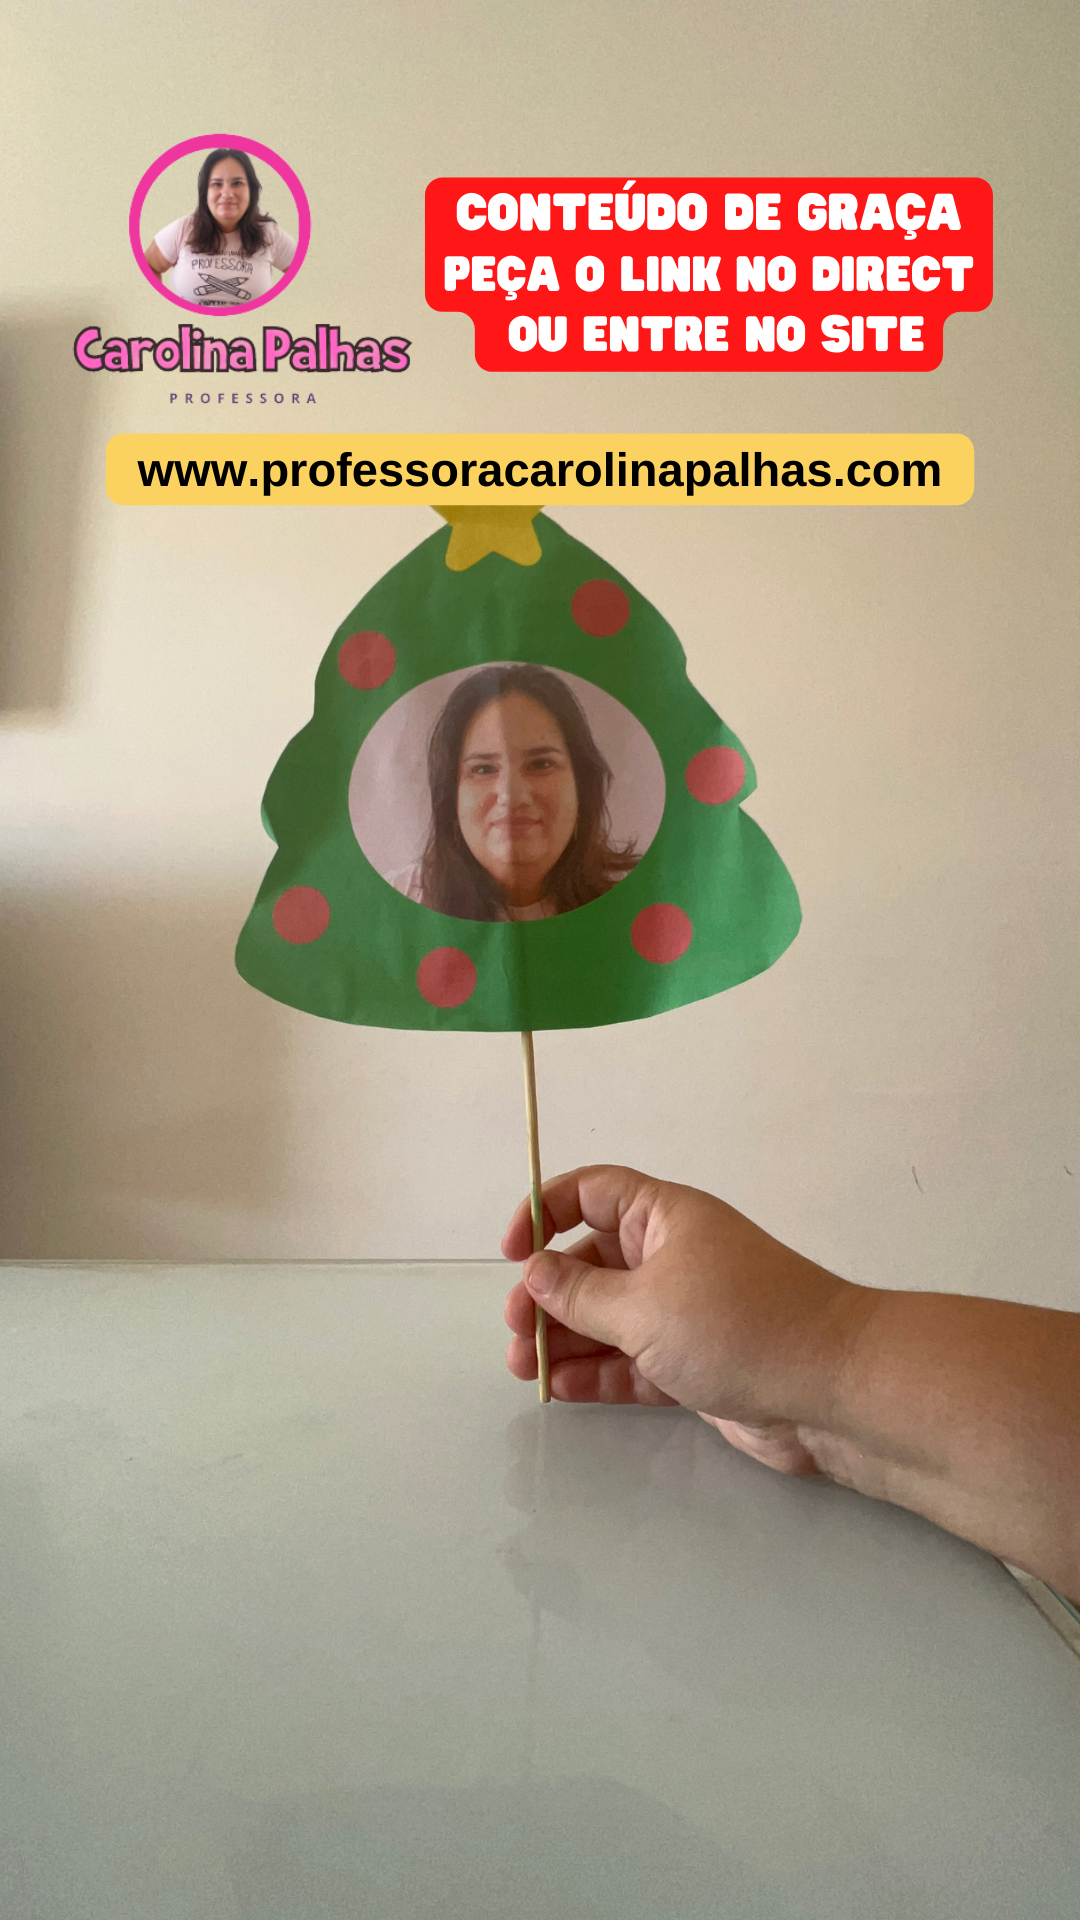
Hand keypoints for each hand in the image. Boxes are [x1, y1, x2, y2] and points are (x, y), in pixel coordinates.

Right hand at [503, 1165, 864, 1476]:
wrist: (831, 1389)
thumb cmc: (737, 1325)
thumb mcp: (643, 1305)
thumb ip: (580, 1294)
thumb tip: (534, 1273)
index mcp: (665, 1217)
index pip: (592, 1193)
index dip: (545, 1211)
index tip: (510, 1252)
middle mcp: (671, 1257)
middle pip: (592, 1262)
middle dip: (548, 1294)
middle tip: (516, 1334)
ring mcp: (684, 1313)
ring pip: (608, 1318)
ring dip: (564, 1340)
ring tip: (525, 1371)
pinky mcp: (694, 1364)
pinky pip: (631, 1361)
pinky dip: (597, 1372)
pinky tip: (560, 1390)